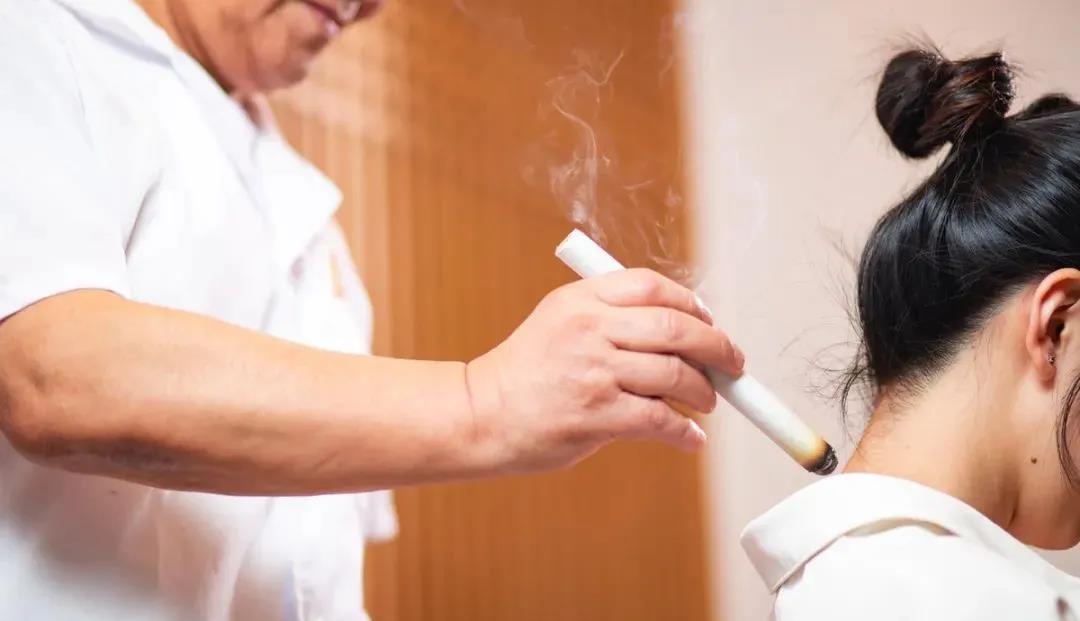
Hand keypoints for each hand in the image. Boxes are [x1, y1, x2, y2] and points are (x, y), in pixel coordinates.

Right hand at [464, 268, 744, 474]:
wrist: (481, 415)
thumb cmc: (525, 372)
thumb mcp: (558, 322)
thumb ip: (609, 317)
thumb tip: (680, 332)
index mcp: (580, 300)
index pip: (652, 286)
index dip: (691, 304)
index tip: (708, 322)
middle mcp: (588, 329)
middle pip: (674, 327)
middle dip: (715, 346)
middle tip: (732, 364)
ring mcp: (592, 371)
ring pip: (674, 374)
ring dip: (704, 392)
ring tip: (708, 402)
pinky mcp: (596, 414)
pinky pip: (660, 419)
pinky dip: (684, 432)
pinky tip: (690, 437)